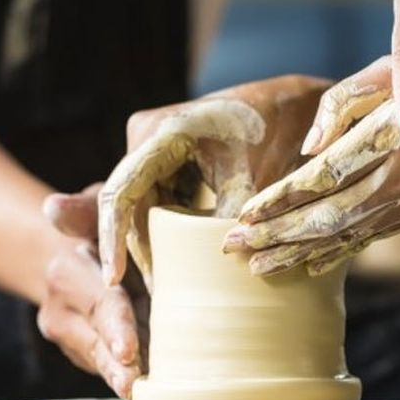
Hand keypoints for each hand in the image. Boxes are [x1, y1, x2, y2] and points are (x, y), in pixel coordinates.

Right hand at [38, 185, 146, 397]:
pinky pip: (105, 366)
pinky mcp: (83, 352)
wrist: (68, 253)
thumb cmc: (96, 223)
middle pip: (96, 342)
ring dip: (120, 378)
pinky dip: (126, 376)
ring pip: (99, 361)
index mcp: (67, 273)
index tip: (129, 350)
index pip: (99, 303)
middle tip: (135, 385)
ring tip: (142, 395)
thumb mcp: (95, 206)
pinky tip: (151, 388)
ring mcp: (69, 337)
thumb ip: (81, 209)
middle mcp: (61, 311)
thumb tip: (53, 207)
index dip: (115, 326)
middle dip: (116, 366)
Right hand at [98, 75, 329, 286]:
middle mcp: (145, 138)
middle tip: (156, 295)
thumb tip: (214, 264)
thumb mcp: (251, 175)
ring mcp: (152, 150)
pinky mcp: (165, 163)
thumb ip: (228, 217)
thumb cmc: (270, 130)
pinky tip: (179, 267)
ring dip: (155, 246)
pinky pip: (160, 204)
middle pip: (129, 206)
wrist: (285, 103)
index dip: (113, 237)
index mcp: (159, 133)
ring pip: (143, 209)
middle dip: (140, 250)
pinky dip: (169, 233)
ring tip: (167, 290)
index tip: (114, 278)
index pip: (121, 192)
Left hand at [224, 98, 399, 275]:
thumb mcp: (398, 71)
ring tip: (257, 268)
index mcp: (389, 141)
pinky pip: (370, 241)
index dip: (281, 199)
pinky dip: (337, 254)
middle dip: (276, 236)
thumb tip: (309, 148)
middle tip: (231, 249)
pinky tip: (308, 266)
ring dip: (298, 254)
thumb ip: (347, 103)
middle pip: (326, 218)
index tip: (244, 215)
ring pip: (345, 237)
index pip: (322, 178)